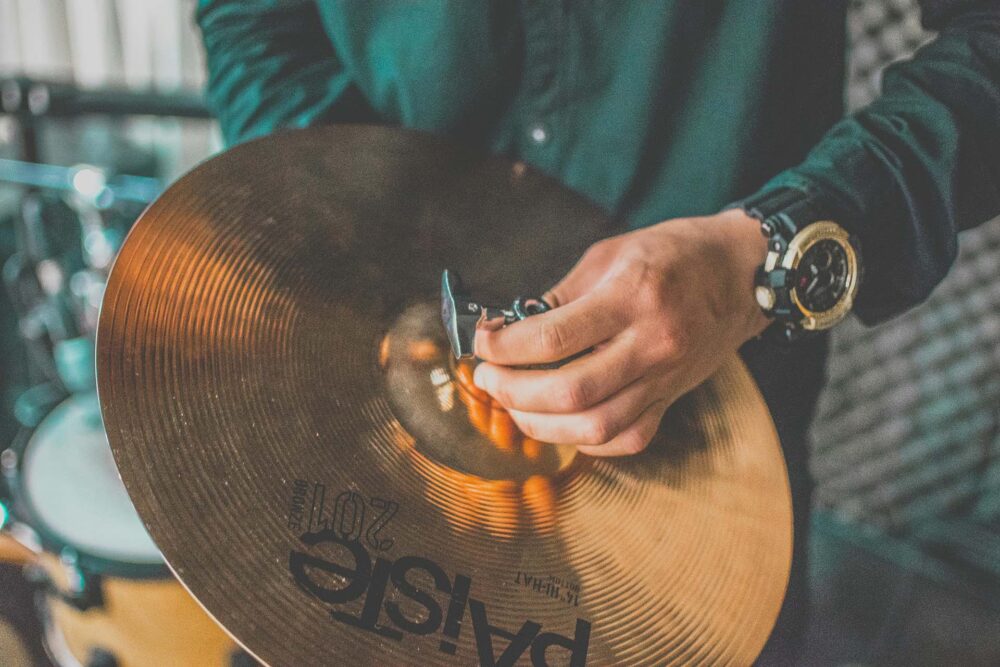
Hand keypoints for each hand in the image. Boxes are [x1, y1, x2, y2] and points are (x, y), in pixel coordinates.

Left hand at [473, 209, 770, 455]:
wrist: (743, 272)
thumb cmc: (675, 253)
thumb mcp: (611, 254)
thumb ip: (560, 295)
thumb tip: (508, 328)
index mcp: (632, 297)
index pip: (554, 338)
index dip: (505, 347)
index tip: (483, 342)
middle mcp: (652, 344)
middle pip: (569, 392)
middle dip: (512, 390)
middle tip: (487, 377)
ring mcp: (665, 379)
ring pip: (593, 427)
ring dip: (538, 423)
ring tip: (512, 402)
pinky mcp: (672, 400)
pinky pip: (623, 439)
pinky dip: (582, 439)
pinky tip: (560, 420)